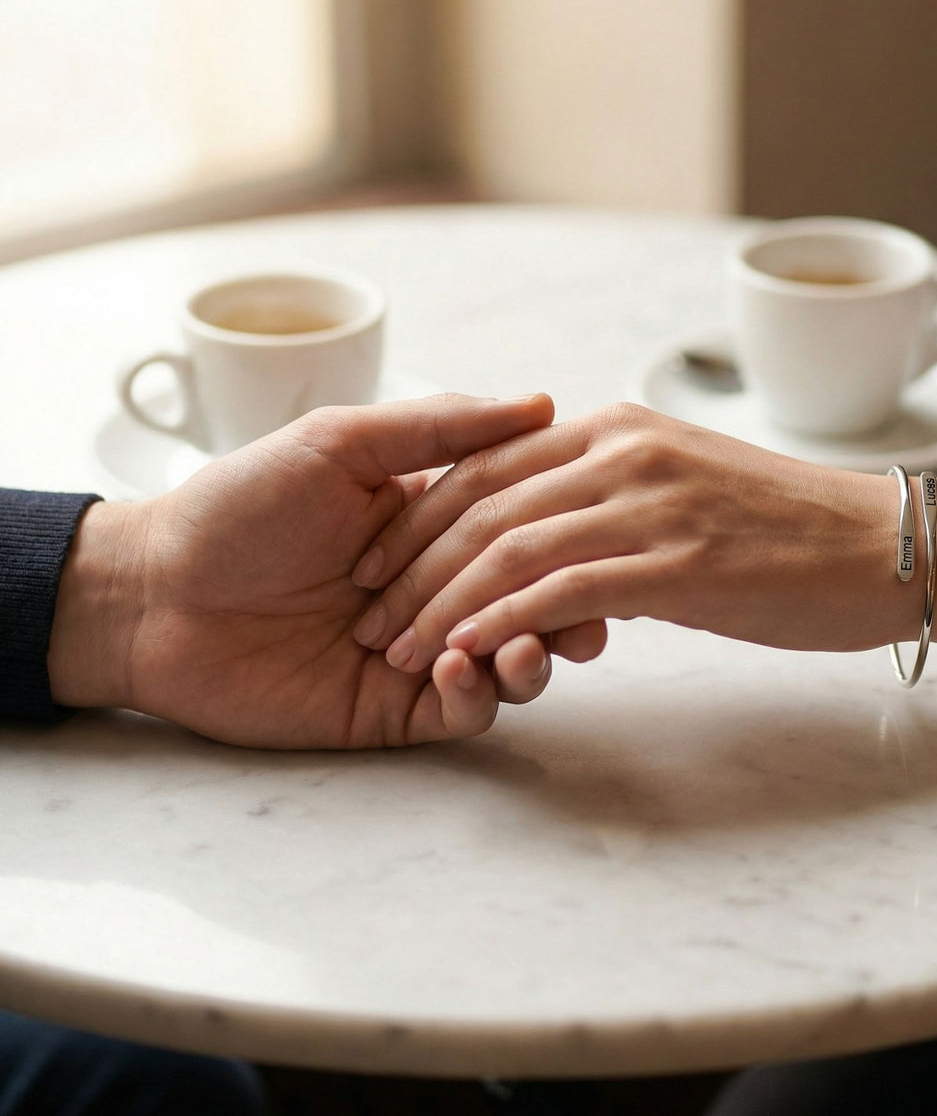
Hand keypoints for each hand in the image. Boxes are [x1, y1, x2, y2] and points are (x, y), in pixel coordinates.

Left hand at [48, 394, 607, 747]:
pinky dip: (475, 692)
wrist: (157, 594)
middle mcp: (436, 586)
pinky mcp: (394, 709)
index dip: (565, 536)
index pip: (523, 529)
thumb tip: (541, 405)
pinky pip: (461, 710)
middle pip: (529, 603)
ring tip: (523, 646)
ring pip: (508, 662)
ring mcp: (420, 650)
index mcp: (432, 524)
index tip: (601, 533)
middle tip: (588, 620)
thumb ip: (440, 428)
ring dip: (530, 656)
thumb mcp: (340, 443)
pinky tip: (455, 666)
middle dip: (567, 612)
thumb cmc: (240, 507)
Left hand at [349, 403, 920, 672]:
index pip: (484, 463)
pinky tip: (462, 654)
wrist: (885, 548)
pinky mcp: (676, 562)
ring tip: (393, 649)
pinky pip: (561, 589)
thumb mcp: (684, 488)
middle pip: (479, 502)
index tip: (373, 564)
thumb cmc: (786, 530)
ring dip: (439, 601)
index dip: (416, 516)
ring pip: (508, 546)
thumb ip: (609, 499)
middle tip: (363, 615)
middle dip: (407, 563)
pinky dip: (498, 621)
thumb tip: (546, 545)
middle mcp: (621, 451)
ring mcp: (649, 503)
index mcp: (615, 428)